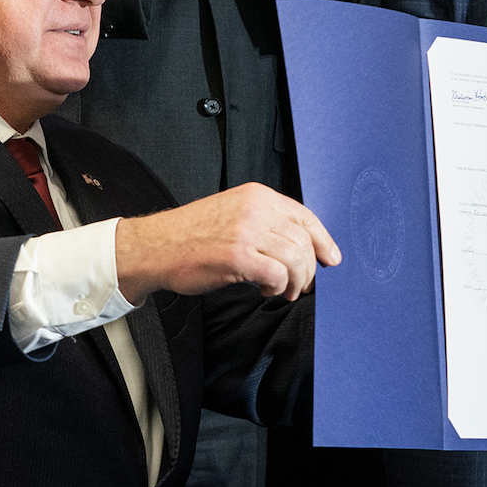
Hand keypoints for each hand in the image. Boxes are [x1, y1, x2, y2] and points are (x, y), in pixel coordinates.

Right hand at [114, 182, 340, 303]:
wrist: (156, 247)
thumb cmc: (191, 236)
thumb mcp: (232, 213)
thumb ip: (264, 222)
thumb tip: (299, 246)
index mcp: (256, 195)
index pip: (304, 215)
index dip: (323, 240)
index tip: (330, 258)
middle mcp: (255, 209)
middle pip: (304, 240)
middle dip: (308, 269)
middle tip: (300, 285)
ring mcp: (247, 231)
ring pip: (296, 258)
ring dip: (296, 281)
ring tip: (283, 290)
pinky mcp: (238, 256)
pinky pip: (278, 274)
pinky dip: (279, 287)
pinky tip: (267, 289)